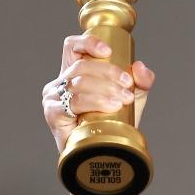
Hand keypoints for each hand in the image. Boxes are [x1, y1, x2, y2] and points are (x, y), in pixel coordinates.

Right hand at [41, 34, 155, 153]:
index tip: (108, 51)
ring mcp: (54, 97)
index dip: (88, 43)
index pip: (72, 46)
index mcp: (74, 71)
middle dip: (108, 73)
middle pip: (81, 66)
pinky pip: (72, 103)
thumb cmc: (113, 122)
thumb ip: (141, 81)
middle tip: (128, 85)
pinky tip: (109, 107)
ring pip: (78, 83)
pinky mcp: (53, 113)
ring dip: (105, 89)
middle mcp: (60, 82)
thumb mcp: (132, 97)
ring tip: (123, 99)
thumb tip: (140, 67)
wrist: (104, 151)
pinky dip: (94, 102)